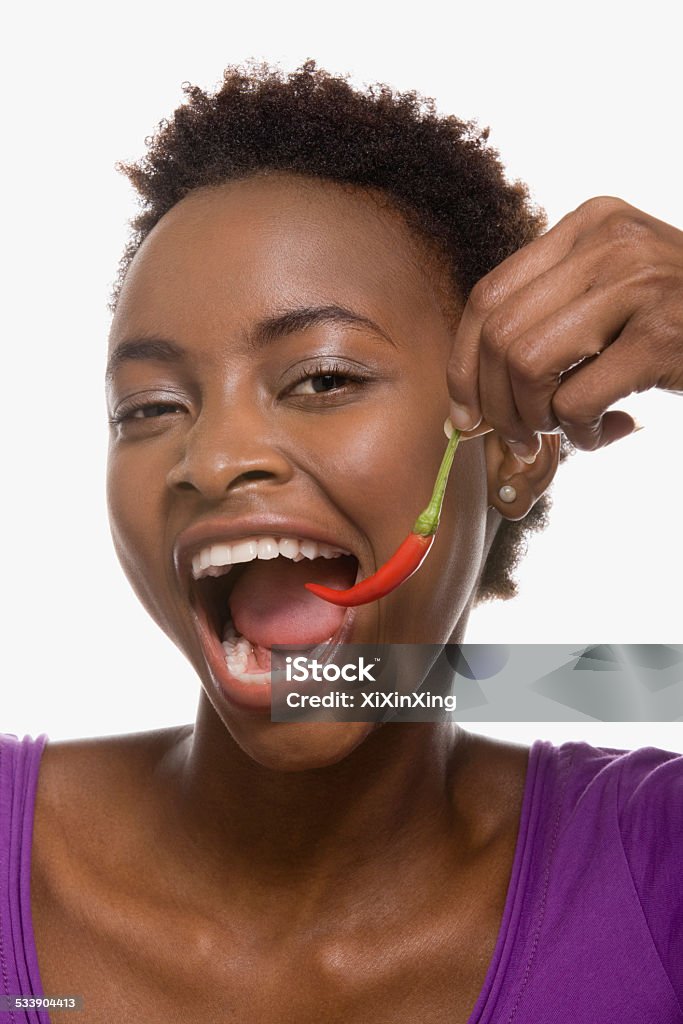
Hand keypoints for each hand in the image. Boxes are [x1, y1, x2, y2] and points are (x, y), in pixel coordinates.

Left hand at [447, 196, 682, 458]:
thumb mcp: (615, 294)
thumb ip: (553, 317)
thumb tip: (471, 394)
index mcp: (588, 224)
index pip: (489, 295)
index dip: (463, 363)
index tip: (464, 413)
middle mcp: (609, 242)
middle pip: (499, 335)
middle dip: (496, 404)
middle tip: (518, 438)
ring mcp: (640, 283)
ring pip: (526, 365)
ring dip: (535, 419)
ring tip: (566, 431)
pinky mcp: (664, 334)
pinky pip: (575, 401)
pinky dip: (580, 433)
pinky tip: (609, 429)